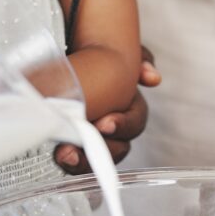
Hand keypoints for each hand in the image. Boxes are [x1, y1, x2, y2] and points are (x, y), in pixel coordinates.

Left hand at [55, 46, 159, 172]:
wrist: (61, 62)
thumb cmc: (93, 57)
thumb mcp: (115, 52)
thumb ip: (139, 58)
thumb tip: (153, 78)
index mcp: (129, 105)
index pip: (135, 122)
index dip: (123, 125)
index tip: (106, 124)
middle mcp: (114, 125)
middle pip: (118, 147)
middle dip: (103, 147)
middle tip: (82, 142)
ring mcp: (94, 137)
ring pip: (98, 159)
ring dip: (84, 160)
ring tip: (67, 154)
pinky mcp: (73, 144)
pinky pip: (77, 163)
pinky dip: (70, 163)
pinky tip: (61, 156)